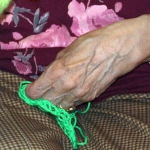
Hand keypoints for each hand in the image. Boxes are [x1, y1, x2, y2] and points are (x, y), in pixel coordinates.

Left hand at [21, 15, 149, 107]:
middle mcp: (68, 85)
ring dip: (53, 104)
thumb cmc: (94, 42)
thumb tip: (48, 73)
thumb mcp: (69, 48)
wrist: (121, 48)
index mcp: (59, 70)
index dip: (30, 92)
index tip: (29, 91)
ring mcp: (80, 93)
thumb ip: (57, 63)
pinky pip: (73, 105)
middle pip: (45, 103)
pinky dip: (66, 102)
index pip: (36, 91)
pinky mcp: (91, 97)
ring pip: (59, 107)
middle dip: (40, 100)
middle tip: (38, 96)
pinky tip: (65, 95)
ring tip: (50, 97)